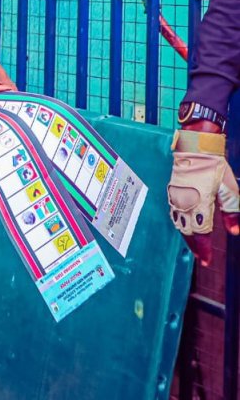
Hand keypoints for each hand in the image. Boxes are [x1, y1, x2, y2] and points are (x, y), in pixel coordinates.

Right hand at [168, 128, 239, 265]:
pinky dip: (179, 223)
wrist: (195, 145)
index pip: (201, 231)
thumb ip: (232, 210)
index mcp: (201, 202)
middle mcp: (186, 201)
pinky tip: (184, 225)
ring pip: (178, 222)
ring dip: (186, 235)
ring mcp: (176, 196)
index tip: (206, 260)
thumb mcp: (229, 187)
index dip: (204, 248)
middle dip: (194, 245)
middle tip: (201, 256)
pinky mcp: (172, 190)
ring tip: (194, 245)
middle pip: (188, 230)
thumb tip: (235, 232)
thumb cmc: (214, 164)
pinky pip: (174, 212)